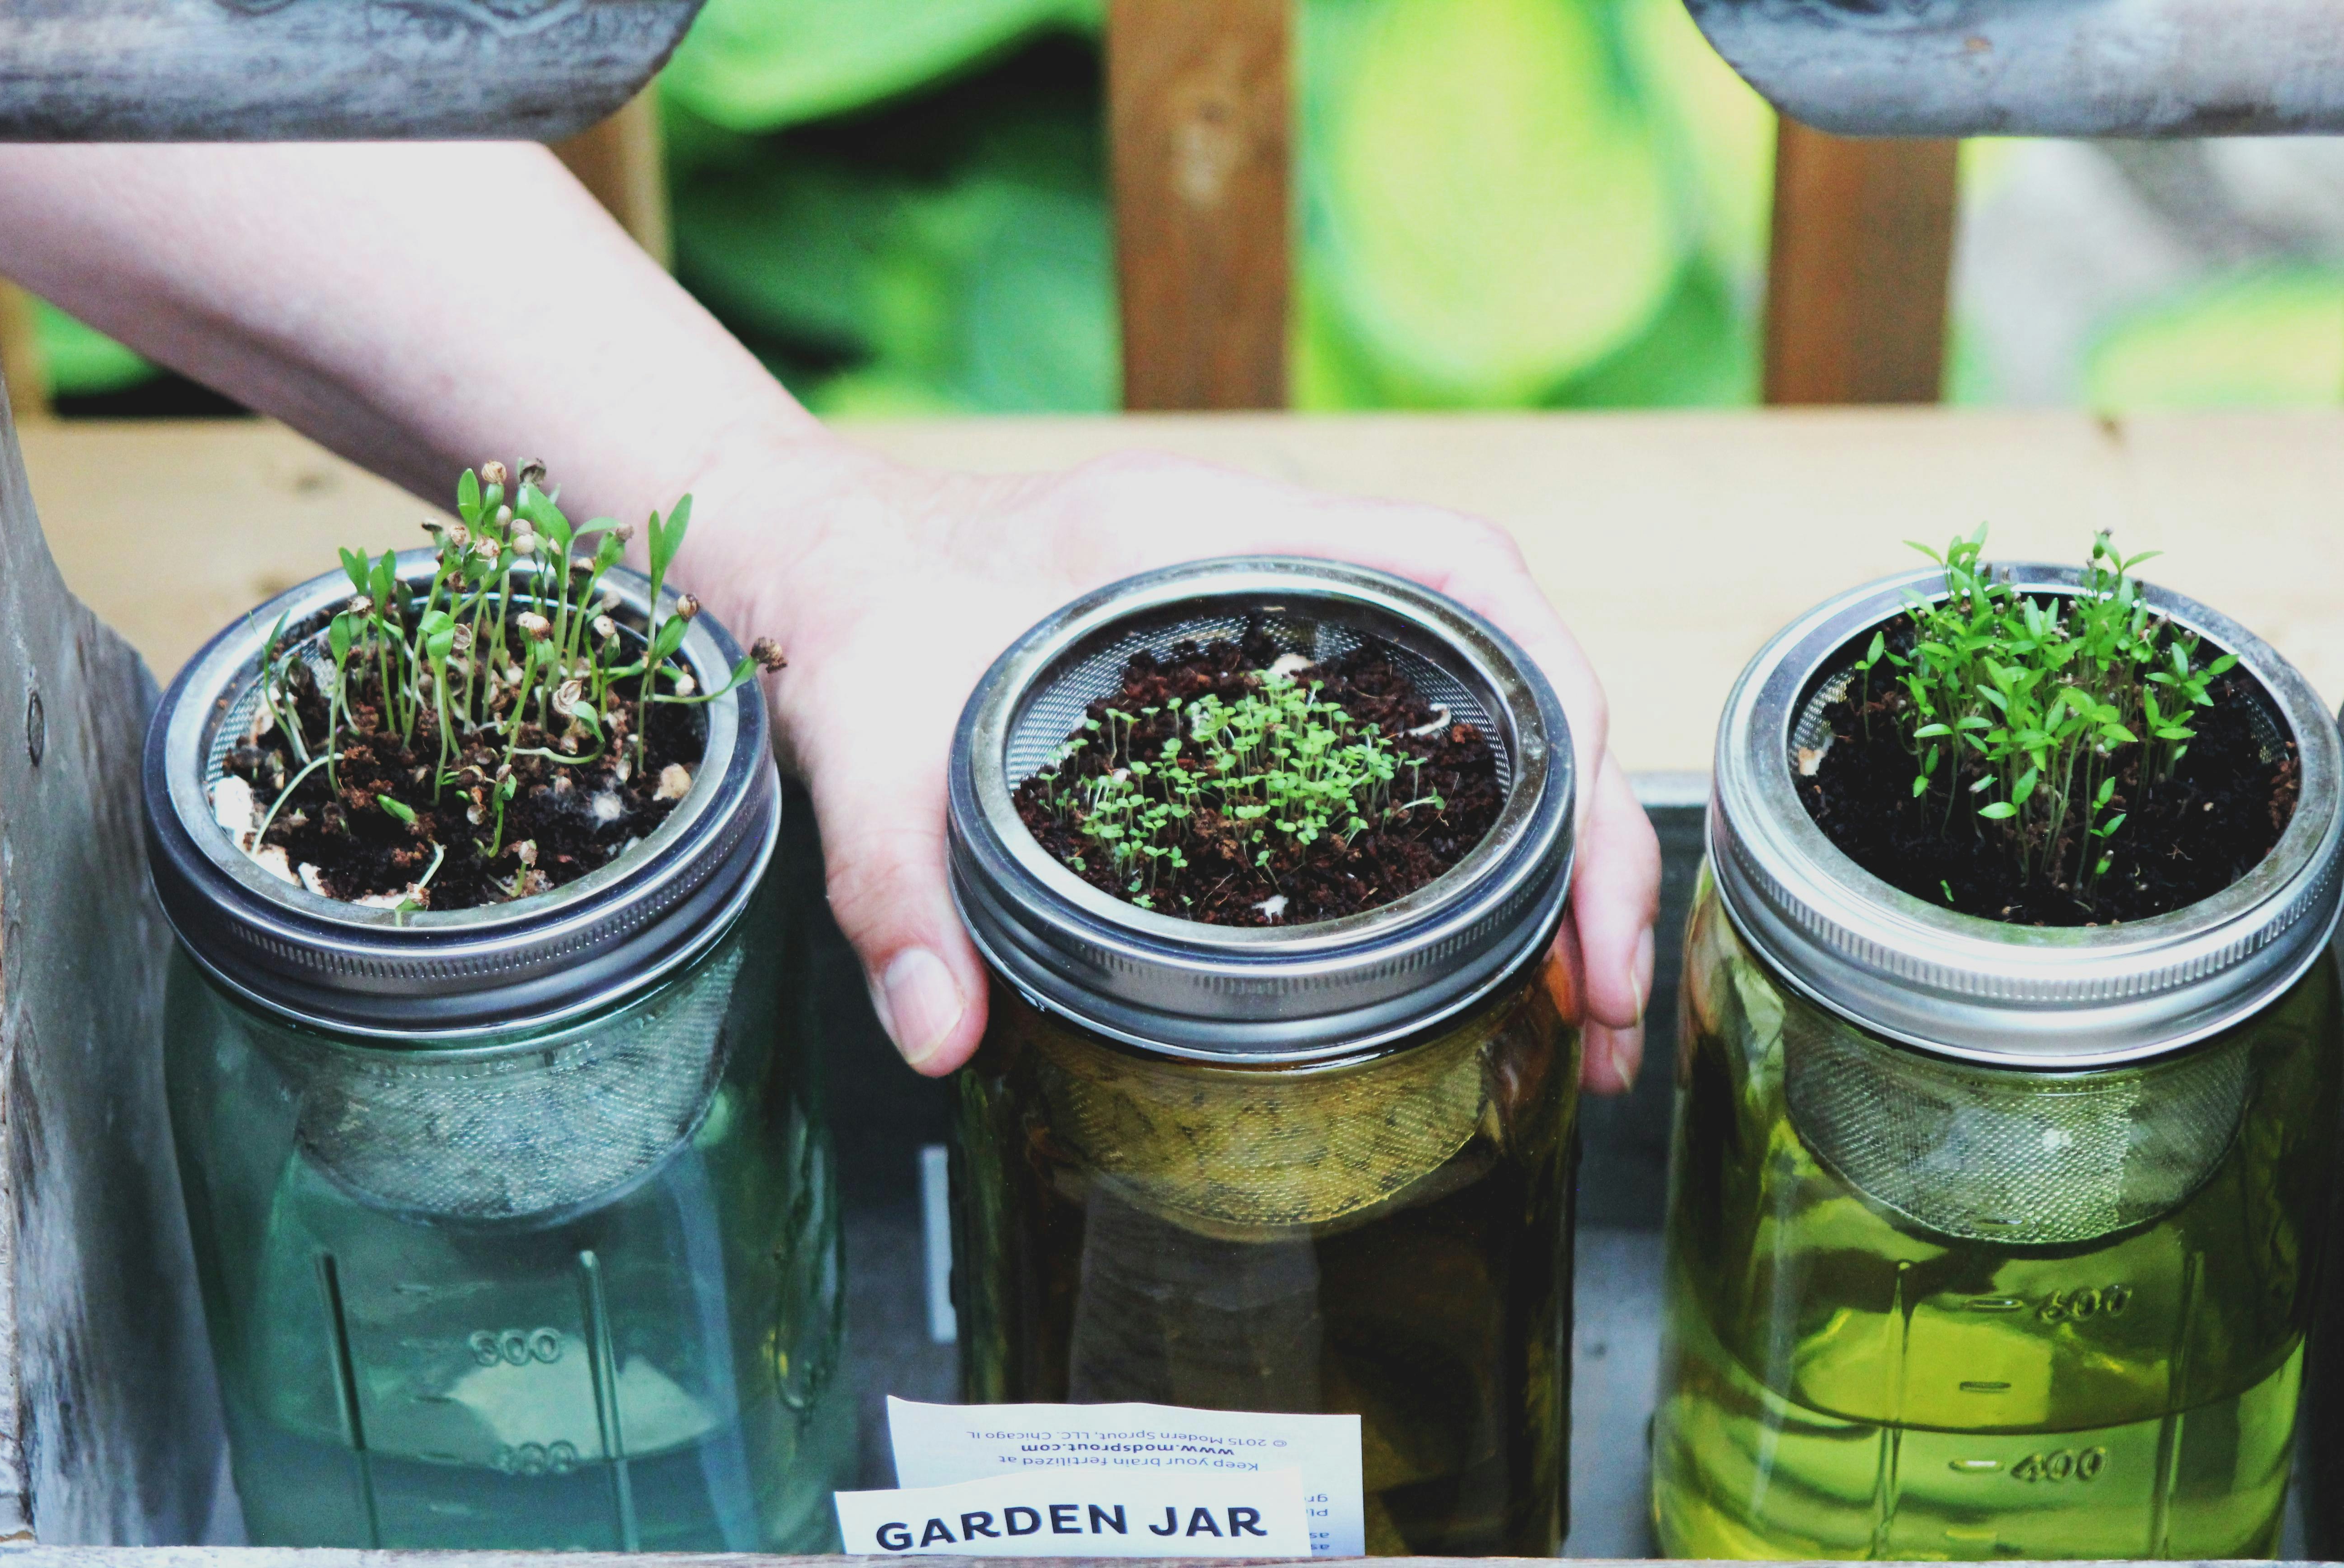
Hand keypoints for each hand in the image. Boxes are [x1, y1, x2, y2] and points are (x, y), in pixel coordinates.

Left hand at [686, 433, 1661, 1092]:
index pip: (1461, 575)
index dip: (1559, 712)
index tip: (1589, 873)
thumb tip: (944, 1037)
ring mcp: (1284, 622)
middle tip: (1600, 1002)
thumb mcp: (870, 747)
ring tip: (1574, 1009)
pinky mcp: (1265, 687)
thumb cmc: (856, 622)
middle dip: (1587, 831)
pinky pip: (1417, 746)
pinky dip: (1475, 845)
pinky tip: (1485, 956)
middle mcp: (1275, 565)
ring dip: (1551, 850)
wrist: (819, 568)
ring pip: (1482, 713)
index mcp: (1210, 539)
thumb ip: (898, 885)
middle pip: (1508, 668)